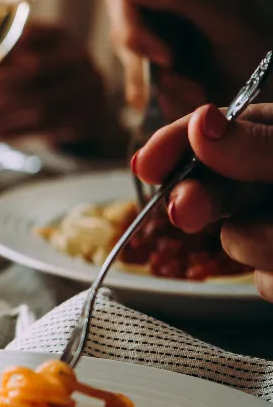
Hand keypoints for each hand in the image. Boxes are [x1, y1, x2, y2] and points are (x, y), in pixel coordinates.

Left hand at [0, 22, 121, 148]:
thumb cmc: (46, 83)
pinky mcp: (86, 118)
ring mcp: (88, 89)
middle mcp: (79, 58)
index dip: (2, 49)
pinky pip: (47, 127)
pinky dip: (14, 131)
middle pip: (35, 70)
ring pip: (40, 103)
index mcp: (61, 37)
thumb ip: (3, 59)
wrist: (88, 114)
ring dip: (0, 113)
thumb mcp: (31, 60)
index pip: (32, 35)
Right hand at [108, 0, 271, 118]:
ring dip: (161, 80)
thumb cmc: (258, 50)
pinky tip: (191, 93)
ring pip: (130, 58)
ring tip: (196, 89)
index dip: (133, 26)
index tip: (161, 55)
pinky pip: (140, 81)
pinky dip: (163, 93)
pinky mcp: (157, 62)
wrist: (271, 90)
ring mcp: (158, 32)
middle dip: (146, 59)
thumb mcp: (224, 18)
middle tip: (175, 73)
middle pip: (122, 27)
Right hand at [134, 102, 272, 301]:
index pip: (211, 132)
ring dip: (262, 245)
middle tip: (185, 211)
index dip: (174, 146)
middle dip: (196, 201)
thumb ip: (260, 144)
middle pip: (210, 189)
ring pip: (238, 242)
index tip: (146, 165)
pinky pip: (262, 283)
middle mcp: (268, 184)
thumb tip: (201, 122)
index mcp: (271, 140)